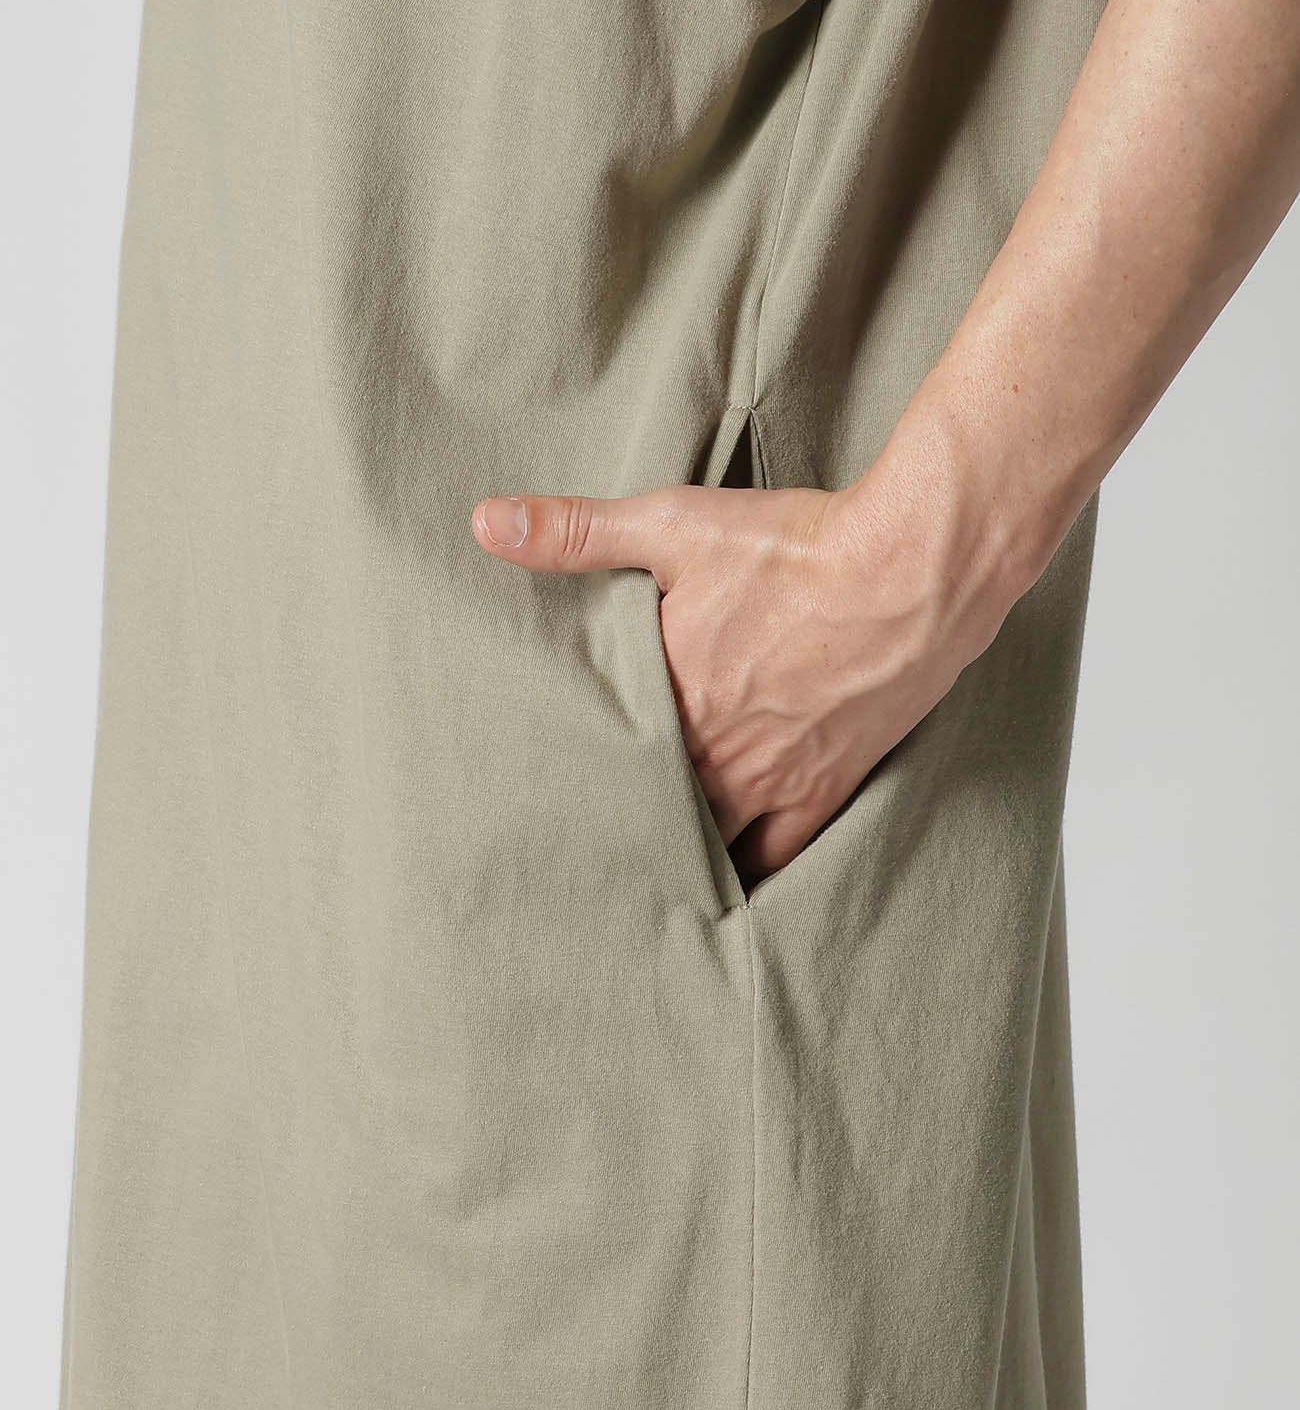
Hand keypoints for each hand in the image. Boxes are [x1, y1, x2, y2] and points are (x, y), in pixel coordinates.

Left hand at [470, 458, 1015, 884]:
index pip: (593, 758)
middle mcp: (713, 755)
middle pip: (642, 812)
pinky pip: (776, 857)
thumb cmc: (794, 546)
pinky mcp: (825, 789)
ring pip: (702, 844)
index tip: (530, 791)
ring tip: (630, 875)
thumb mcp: (673, 524)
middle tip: (570, 845)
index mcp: (666, 698)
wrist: (912, 571)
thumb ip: (577, 531)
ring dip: (669, 853)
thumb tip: (486, 522)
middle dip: (609, 823)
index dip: (563, 775)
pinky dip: (745, 873)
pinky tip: (721, 888)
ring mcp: (771, 781)